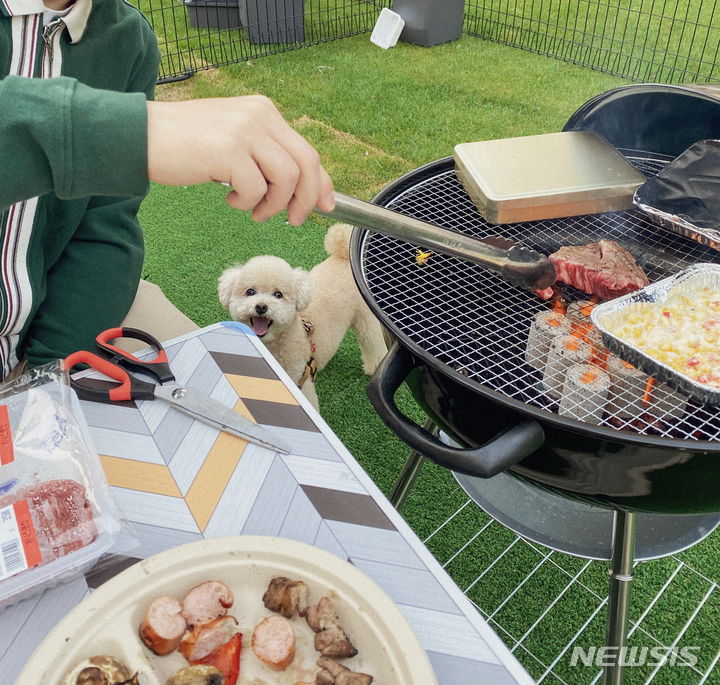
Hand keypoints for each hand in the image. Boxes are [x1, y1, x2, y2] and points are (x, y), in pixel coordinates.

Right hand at [146, 96, 334, 224]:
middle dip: (306, 199)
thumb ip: (267, 157)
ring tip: (252, 209)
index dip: (323, 182)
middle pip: (307, 164)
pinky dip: (246, 203)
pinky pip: (256, 189)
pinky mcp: (228, 150)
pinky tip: (228, 198)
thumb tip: (301, 189)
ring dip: (273, 204)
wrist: (140, 135)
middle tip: (293, 219)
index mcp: (264, 111)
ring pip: (286, 179)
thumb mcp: (235, 142)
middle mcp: (259, 115)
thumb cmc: (186, 144)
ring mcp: (244, 131)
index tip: (326, 205)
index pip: (307, 150)